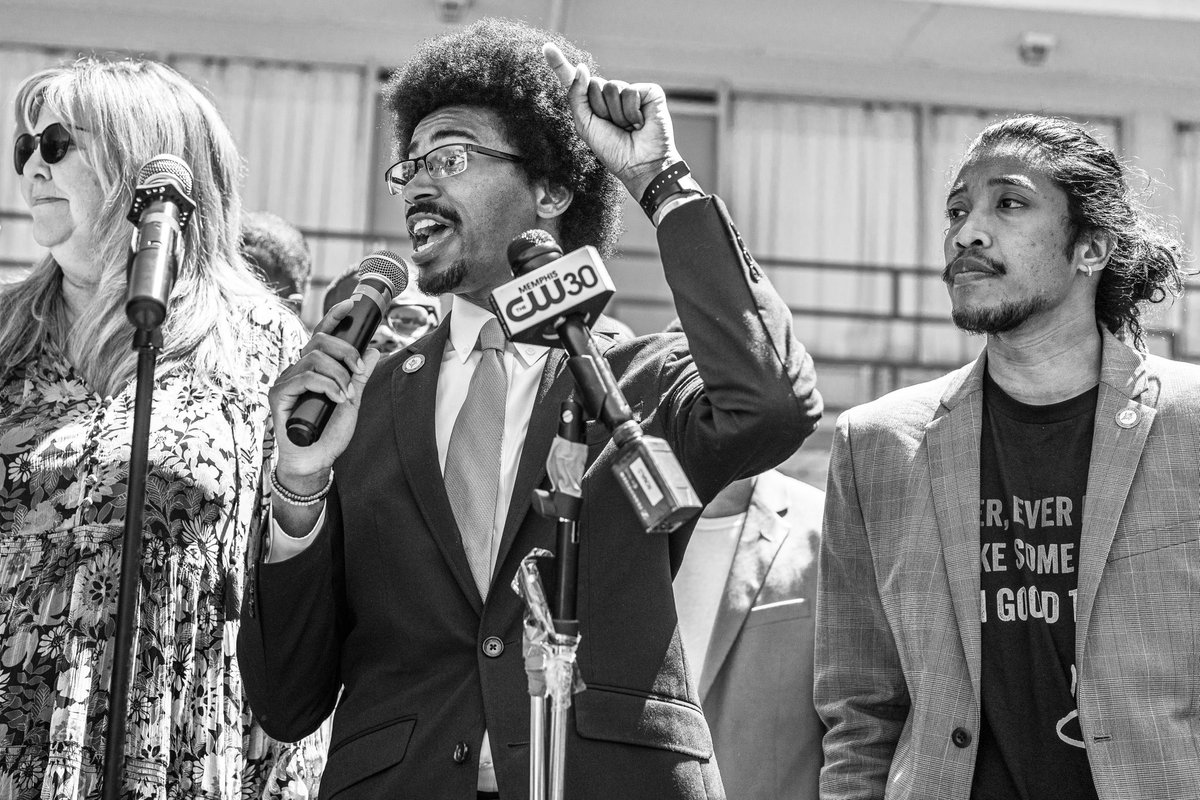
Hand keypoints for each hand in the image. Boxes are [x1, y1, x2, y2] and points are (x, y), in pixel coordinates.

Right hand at [269, 299, 380, 490]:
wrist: (315, 460)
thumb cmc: (329, 433)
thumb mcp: (352, 401)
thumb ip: (360, 377)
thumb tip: (373, 349)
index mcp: (315, 368)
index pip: (322, 335)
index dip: (335, 316)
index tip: (352, 304)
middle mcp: (299, 370)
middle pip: (319, 340)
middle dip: (345, 350)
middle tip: (359, 371)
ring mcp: (287, 381)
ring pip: (314, 357)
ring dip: (339, 374)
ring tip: (348, 395)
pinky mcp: (279, 394)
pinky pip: (305, 377)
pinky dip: (327, 385)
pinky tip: (337, 399)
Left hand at [543, 42, 681, 199]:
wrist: (640, 164)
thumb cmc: (613, 149)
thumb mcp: (585, 125)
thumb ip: (577, 96)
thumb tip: (583, 67)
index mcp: (593, 103)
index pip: (575, 80)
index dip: (560, 64)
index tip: (546, 48)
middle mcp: (611, 95)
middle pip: (593, 84)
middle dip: (599, 108)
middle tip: (613, 127)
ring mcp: (631, 92)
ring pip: (611, 87)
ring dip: (616, 113)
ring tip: (627, 127)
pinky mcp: (649, 92)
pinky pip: (630, 91)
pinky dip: (631, 112)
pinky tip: (640, 123)